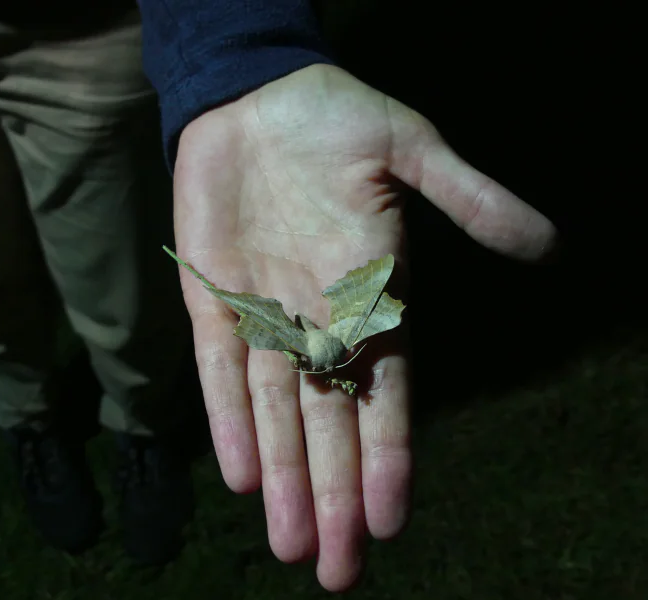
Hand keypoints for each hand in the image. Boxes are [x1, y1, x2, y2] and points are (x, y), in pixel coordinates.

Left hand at [172, 64, 555, 591]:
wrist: (258, 97)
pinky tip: (240, 476)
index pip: (384, 398)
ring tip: (290, 544)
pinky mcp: (212, 301)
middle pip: (328, 427)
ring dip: (282, 480)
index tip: (389, 523)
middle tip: (335, 571)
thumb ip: (471, 200)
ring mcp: (263, 317)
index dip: (388, 460)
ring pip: (274, 415)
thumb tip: (547, 243)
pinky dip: (227, 421)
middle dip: (333, 497)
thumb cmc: (339, 121)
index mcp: (372, 302)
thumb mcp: (414, 153)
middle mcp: (319, 325)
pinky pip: (219, 371)